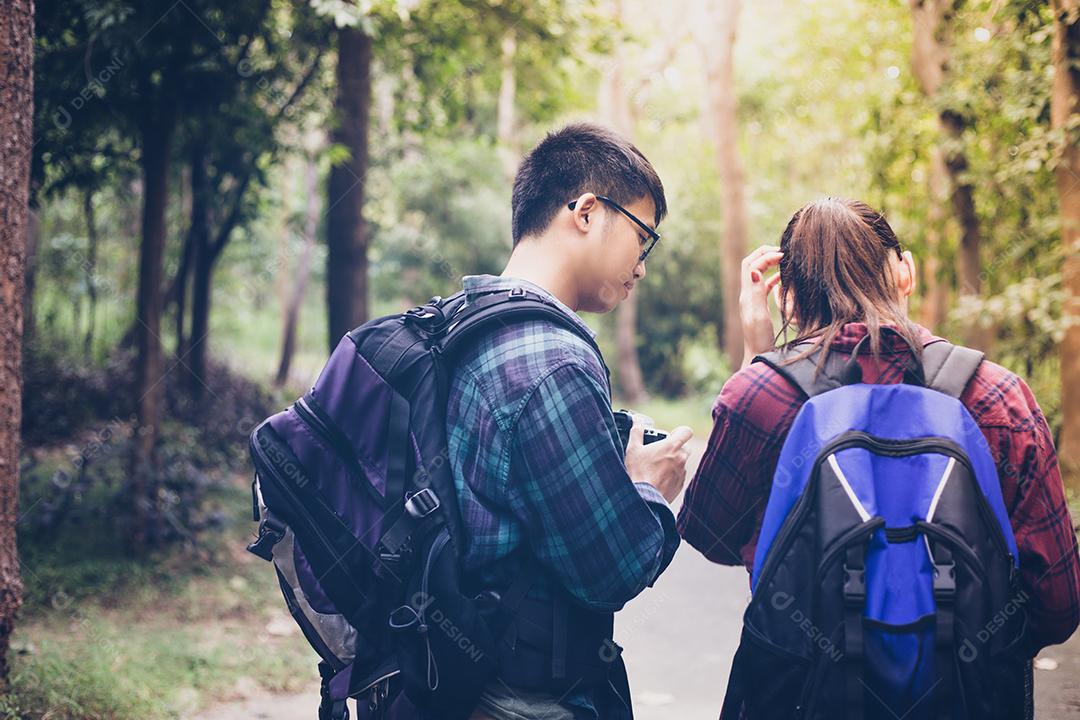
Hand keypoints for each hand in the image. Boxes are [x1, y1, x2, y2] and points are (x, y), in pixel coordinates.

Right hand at [624, 416, 693, 503]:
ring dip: (673, 462)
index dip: (680, 431)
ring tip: (657, 467)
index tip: (671, 435)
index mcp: (672, 447)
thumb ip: (636, 431)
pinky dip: (672, 475)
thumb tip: (637, 419)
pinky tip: (658, 478)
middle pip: (685, 447)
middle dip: (675, 448)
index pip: (687, 431)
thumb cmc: (638, 472)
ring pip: (682, 462)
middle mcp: (681, 459)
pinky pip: (679, 475)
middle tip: (660, 452)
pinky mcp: (680, 485)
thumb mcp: (633, 449)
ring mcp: (682, 473)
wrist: (643, 499)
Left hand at [739, 245, 782, 368]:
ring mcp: (752, 301)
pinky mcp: (759, 307)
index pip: (750, 265)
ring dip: (769, 264)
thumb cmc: (760, 340)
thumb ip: (757, 294)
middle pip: (751, 265)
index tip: (783, 255)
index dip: (764, 256)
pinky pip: (765, 286)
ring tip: (785, 261)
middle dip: (765, 255)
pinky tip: (784, 279)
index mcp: (746, 295)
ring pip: (758, 274)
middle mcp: (747, 296)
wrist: (758, 356)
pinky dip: (773, 278)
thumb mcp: (759, 316)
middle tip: (783, 253)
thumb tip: (753, 271)